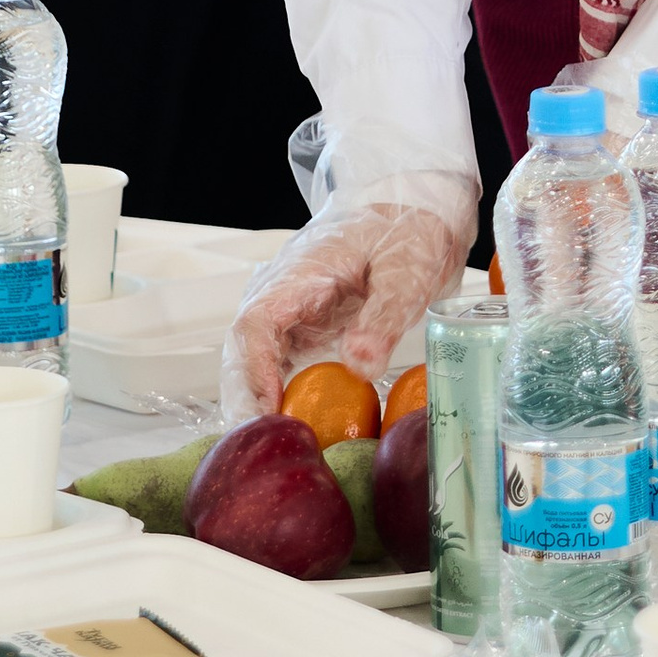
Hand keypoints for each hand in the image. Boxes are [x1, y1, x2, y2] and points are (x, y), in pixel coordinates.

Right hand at [219, 188, 475, 426]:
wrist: (414, 210)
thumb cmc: (410, 233)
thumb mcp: (407, 270)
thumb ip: (385, 316)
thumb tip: (361, 366)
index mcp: (300, 272)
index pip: (256, 324)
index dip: (255, 371)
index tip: (269, 411)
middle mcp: (282, 291)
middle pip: (243, 348)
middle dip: (245, 397)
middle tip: (262, 447)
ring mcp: (287, 307)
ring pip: (252, 357)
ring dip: (254, 399)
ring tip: (270, 445)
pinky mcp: (300, 324)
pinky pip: (274, 360)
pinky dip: (273, 393)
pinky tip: (286, 424)